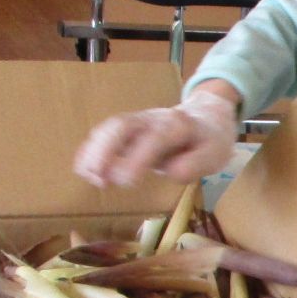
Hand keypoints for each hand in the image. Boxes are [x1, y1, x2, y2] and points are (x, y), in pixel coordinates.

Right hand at [73, 88, 239, 188]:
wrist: (206, 116)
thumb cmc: (209, 141)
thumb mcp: (213, 155)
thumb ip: (194, 164)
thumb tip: (170, 172)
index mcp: (177, 126)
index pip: (155, 138)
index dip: (137, 157)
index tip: (126, 182)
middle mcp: (153, 120)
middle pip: (123, 125)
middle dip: (105, 149)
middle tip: (98, 177)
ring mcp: (137, 121)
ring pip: (110, 127)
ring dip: (94, 150)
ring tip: (89, 176)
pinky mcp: (128, 129)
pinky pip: (104, 133)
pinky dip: (90, 149)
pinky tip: (83, 168)